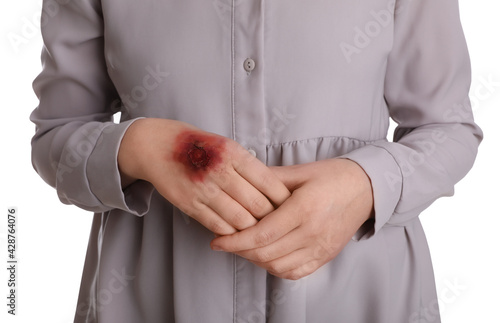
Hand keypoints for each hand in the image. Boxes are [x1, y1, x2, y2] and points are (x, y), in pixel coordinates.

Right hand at [118, 118, 290, 234]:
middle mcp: (219, 171)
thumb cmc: (196, 144)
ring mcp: (203, 190)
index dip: (283, 199)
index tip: (291, 207)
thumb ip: (247, 165)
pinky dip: (232, 233)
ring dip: (253, 230)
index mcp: (233, 153)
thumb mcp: (226, 144)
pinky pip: (218, 226)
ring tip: (260, 231)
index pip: (269, 182)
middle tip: (280, 224)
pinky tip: (238, 232)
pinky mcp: (189, 205)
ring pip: (240, 221)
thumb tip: (274, 189)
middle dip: (272, 218)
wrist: (156, 146)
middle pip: (258, 206)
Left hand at [210, 158, 373, 279]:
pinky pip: (295, 272)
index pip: (262, 234)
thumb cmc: (332, 176)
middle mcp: (313, 232)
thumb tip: (239, 181)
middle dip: (240, 251)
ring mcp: (321, 247)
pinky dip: (275, 268)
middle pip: (266, 253)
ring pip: (278, 266)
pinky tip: (266, 256)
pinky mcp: (325, 256)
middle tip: (226, 242)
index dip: (235, 241)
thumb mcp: (300, 171)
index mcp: (304, 209)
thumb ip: (268, 179)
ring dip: (255, 260)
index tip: (217, 241)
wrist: (366, 189)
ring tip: (244, 247)